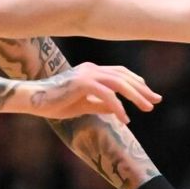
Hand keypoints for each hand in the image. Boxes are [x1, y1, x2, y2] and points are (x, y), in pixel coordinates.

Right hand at [31, 62, 160, 123]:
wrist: (33, 100)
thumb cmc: (55, 103)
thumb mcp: (84, 105)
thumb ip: (101, 105)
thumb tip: (118, 109)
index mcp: (92, 71)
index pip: (120, 73)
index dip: (137, 82)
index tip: (150, 94)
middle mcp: (92, 69)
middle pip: (124, 76)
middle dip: (142, 89)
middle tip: (156, 100)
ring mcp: (87, 74)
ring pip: (119, 83)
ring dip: (136, 96)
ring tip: (147, 108)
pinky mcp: (82, 83)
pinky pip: (107, 96)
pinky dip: (118, 107)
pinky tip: (125, 119)